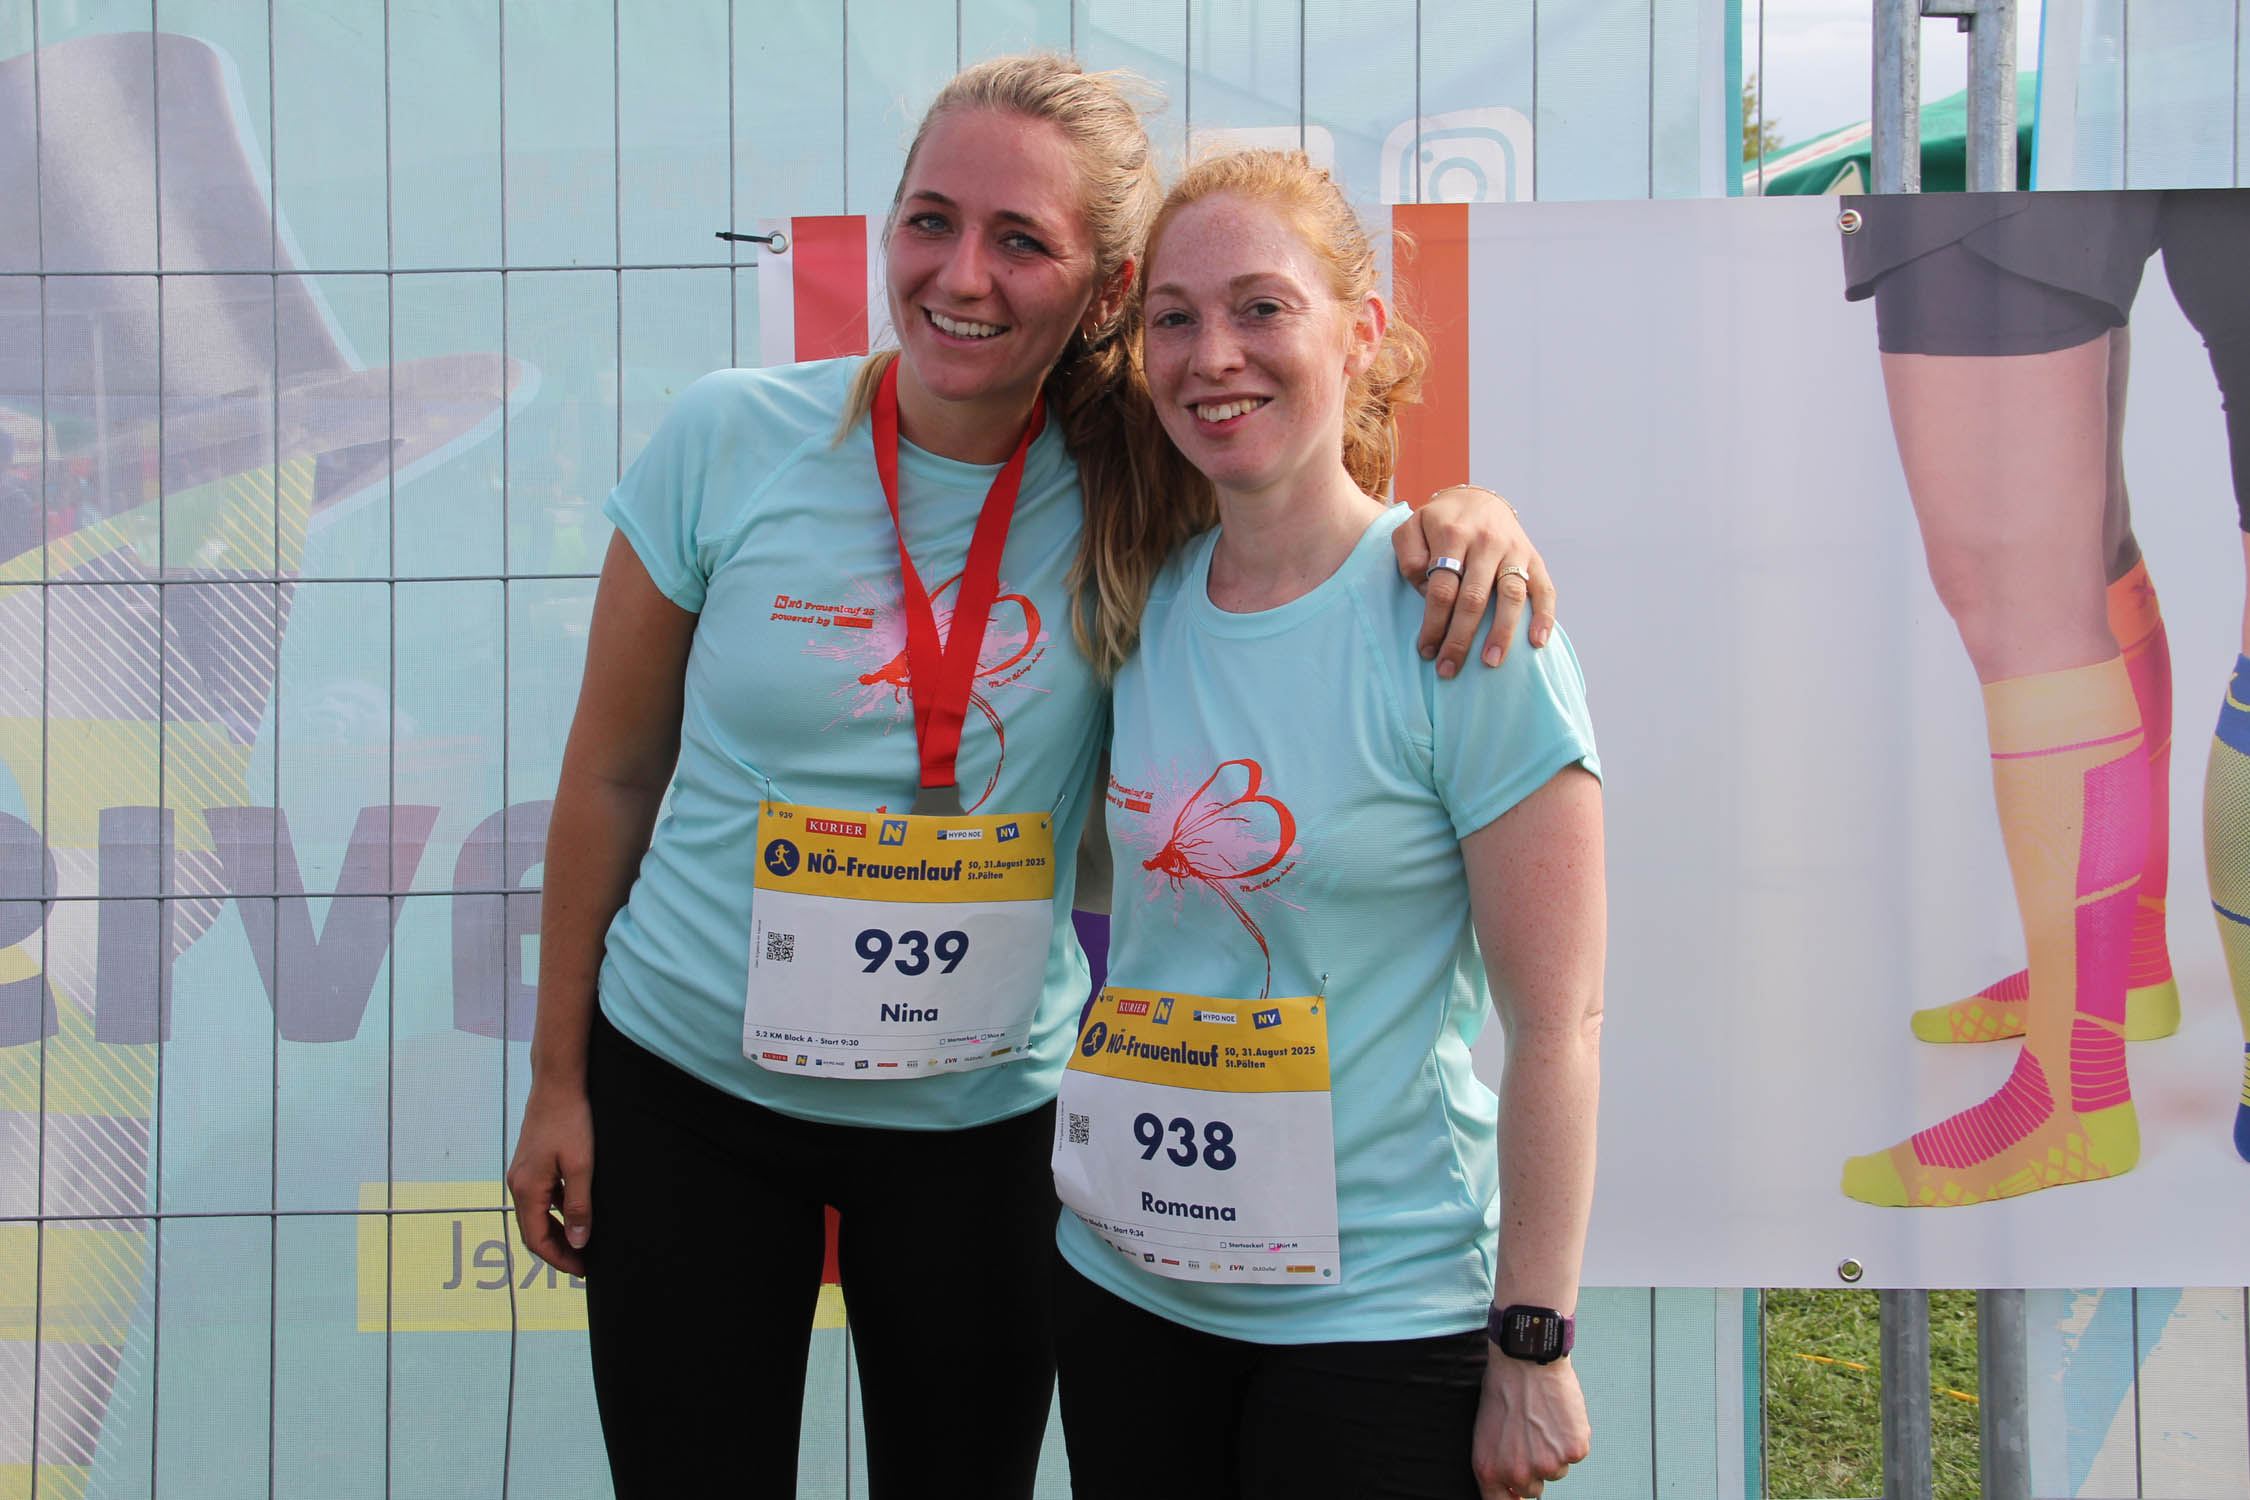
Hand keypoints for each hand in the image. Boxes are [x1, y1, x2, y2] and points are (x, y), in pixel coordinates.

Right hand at [506, 1081, 595, 1277]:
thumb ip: (579, 1206)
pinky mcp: (530, 1162)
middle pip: (533, 1230)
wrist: (557, 1083)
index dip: (559, 1259)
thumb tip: (579, 1242)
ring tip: (583, 1242)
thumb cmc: (571, 1121)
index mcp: (526, 1189)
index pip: (537, 1240)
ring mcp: (521, 1173)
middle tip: (584, 1263)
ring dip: (557, 1231)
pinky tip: (576, 1210)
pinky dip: (556, 1211)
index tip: (582, 1271)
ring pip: (537, 1214)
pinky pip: (540, 1197)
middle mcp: (517, 1184)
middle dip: (558, 1250)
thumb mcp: (581, 1166)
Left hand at [1393, 485, 1557, 676]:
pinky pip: (1545, 589)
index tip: (1426, 651)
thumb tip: (1426, 591)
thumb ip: (1409, 557)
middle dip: (1461, 638)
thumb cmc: (1438, 523)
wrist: (1477, 499)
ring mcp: (1514, 550)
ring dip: (1502, 633)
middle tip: (1449, 669)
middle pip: (1474, 598)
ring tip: (1491, 663)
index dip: (1433, 624)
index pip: (1442, 589)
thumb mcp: (1412, 528)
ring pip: (1511, 596)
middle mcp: (1486, 542)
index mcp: (1453, 535)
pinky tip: (1538, 643)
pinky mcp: (1534, 557)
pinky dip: (1544, 616)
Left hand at [1472, 1347, 1590, 1497]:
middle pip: (1534, 1489)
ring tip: (1543, 1418)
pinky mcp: (1573, 1452)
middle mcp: (1518, 1474)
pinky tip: (1559, 1414)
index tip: (1519, 1493)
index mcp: (1489, 1470)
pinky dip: (1572, 1437)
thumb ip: (1497, 1462)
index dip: (1513, 1498)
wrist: (1525, 1359)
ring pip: (1558, 1470)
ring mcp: (1548, 1465)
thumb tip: (1513, 1486)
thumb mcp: (1486, 1430)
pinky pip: (1575, 1453)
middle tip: (1531, 1434)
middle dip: (1535, 1467)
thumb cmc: (1503, 1387)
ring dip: (1554, 1450)